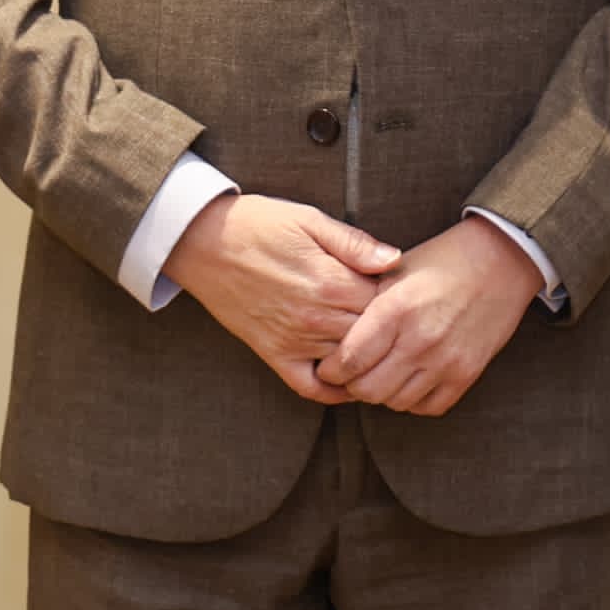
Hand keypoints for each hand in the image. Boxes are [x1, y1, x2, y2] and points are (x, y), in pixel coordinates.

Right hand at [170, 193, 399, 403]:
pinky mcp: (274, 355)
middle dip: (390, 330)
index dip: (400, 299)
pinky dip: (334, 390)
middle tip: (402, 324)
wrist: (203, 243)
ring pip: (349, 362)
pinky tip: (350, 378)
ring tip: (385, 348)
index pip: (386, 304)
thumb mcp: (309, 219)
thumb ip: (354, 243)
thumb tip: (395, 260)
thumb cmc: (259, 225)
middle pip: (373, 336)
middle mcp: (316, 317)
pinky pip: (312, 387)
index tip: (406, 293)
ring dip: (368, 357)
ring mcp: (295, 341)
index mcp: (331, 281)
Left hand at [316, 216, 545, 415]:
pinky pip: (428, 407)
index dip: (330, 369)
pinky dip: (413, 399)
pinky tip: (410, 380)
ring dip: (382, 393)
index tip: (328, 365)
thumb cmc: (441, 262)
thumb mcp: (395, 272)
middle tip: (352, 374)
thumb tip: (331, 336)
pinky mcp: (467, 373)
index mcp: (396, 309)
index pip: (348, 360)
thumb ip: (363, 305)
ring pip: (395, 402)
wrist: (501, 261)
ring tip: (381, 374)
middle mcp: (420, 339)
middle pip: (367, 390)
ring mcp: (446, 360)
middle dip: (352, 385)